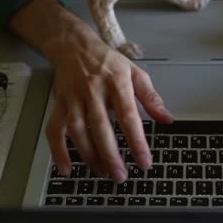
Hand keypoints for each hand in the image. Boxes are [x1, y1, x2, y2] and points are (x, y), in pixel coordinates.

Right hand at [45, 33, 172, 182]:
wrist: (74, 46)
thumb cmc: (108, 61)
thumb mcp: (135, 73)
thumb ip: (151, 97)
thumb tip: (167, 119)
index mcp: (117, 83)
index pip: (128, 116)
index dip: (137, 141)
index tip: (144, 161)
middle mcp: (93, 91)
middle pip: (101, 127)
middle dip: (110, 154)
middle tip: (120, 176)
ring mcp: (73, 98)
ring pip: (78, 131)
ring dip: (89, 155)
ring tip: (103, 172)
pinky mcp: (59, 104)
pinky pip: (54, 129)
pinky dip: (58, 150)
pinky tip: (66, 168)